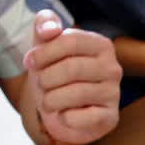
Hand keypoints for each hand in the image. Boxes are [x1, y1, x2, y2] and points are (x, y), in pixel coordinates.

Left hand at [25, 9, 121, 144]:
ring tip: (47, 101)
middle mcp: (113, 68)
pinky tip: (63, 115)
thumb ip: (45, 25)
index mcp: (101, 45)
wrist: (65, 111)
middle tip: (40, 85)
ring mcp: (113, 94)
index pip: (70, 40)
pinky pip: (81, 117)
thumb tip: (49, 29)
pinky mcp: (110, 117)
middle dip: (46, 78)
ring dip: (50, 99)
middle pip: (72, 68)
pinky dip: (63, 118)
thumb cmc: (55, 74)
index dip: (44, 52)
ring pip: (76, 94)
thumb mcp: (46, 46)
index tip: (30, 62)